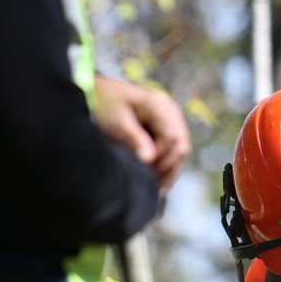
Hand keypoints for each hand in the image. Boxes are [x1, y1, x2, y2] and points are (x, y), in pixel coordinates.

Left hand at [93, 75, 190, 191]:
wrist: (99, 92)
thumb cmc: (106, 105)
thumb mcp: (118, 123)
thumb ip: (135, 139)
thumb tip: (150, 160)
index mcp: (160, 106)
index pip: (173, 138)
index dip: (161, 157)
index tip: (144, 167)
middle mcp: (171, 111)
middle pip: (181, 146)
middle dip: (168, 168)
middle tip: (152, 186)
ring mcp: (171, 120)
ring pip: (180, 151)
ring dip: (169, 170)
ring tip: (156, 188)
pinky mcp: (167, 128)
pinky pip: (174, 151)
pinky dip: (166, 165)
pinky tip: (157, 181)